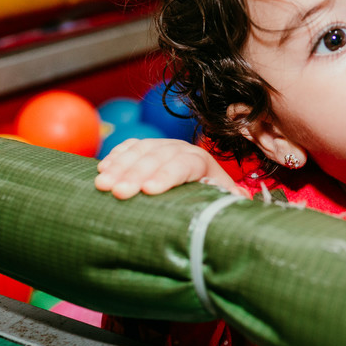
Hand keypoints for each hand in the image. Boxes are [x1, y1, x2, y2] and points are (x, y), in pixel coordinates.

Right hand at [95, 138, 242, 199]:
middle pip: (157, 157)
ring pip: (139, 151)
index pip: (184, 165)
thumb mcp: (222, 199)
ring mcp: (160, 146)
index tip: (149, 190)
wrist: (198, 184)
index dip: (166, 176)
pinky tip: (103, 169)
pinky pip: (128, 148)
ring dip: (120, 167)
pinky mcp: (144, 149)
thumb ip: (230, 199)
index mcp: (200, 161)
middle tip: (119, 192)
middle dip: (136, 174)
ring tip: (103, 185)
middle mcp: (180, 149)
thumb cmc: (208, 198)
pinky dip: (115, 157)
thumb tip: (242, 198)